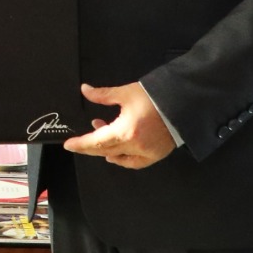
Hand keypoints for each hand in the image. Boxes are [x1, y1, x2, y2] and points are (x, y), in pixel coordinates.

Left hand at [61, 81, 175, 168]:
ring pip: (118, 157)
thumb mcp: (127, 93)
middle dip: (91, 145)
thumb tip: (85, 90)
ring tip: (102, 134)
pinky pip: (134, 163)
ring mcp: (147, 152)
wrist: (184, 102)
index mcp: (125, 131)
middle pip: (105, 151)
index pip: (96, 141)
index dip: (81, 144)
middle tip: (82, 139)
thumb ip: (103, 95)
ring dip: (106, 149)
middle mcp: (135, 145)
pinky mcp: (156, 155)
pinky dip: (123, 159)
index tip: (68, 145)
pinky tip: (115, 154)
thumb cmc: (156, 96)